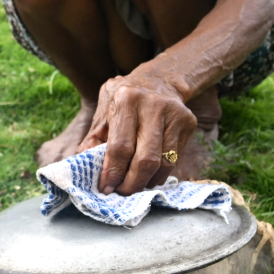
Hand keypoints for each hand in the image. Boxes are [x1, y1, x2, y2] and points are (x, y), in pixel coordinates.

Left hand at [77, 71, 201, 193]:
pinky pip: (174, 160)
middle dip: (131, 183)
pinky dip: (160, 175)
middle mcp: (153, 105)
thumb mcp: (103, 112)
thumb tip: (85, 167)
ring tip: (134, 187)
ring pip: (164, 163)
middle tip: (121, 192)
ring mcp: (175, 113)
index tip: (106, 187)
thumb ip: (93, 140)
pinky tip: (148, 177)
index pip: (120, 147)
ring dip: (147, 182)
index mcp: (127, 99)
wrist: (158, 81)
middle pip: (145, 159)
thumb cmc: (124, 101)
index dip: (112, 172)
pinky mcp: (188, 122)